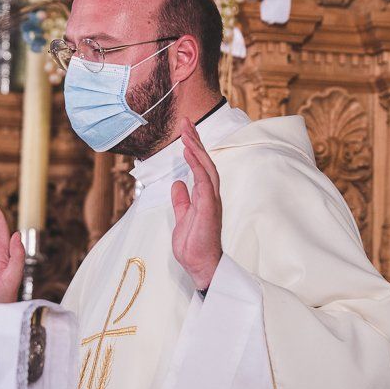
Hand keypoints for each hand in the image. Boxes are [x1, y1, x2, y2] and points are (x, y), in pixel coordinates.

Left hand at [170, 117, 222, 289]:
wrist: (200, 266)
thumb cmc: (194, 245)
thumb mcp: (181, 218)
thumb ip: (181, 201)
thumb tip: (177, 184)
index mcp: (204, 196)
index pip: (200, 167)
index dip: (193, 149)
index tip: (185, 132)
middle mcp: (210, 195)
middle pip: (205, 161)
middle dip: (195, 141)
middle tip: (185, 122)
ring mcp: (211, 200)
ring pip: (207, 167)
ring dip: (197, 148)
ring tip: (187, 131)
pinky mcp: (209, 207)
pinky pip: (204, 181)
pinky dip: (197, 165)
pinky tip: (190, 152)